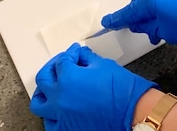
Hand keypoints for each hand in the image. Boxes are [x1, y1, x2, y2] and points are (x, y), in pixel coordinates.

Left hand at [30, 43, 156, 130]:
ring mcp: (61, 117)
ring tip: (52, 90)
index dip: (70, 54)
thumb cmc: (125, 92)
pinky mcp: (67, 130)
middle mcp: (60, 98)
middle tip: (60, 66)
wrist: (137, 114)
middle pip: (43, 79)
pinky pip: (51, 125)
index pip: (62, 61)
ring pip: (39, 105)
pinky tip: (58, 111)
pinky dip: (52, 117)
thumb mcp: (105, 66)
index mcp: (68, 78)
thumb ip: (87, 59)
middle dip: (51, 68)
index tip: (75, 53)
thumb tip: (80, 56)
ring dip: (44, 94)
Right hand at [101, 0, 176, 43]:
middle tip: (146, 29)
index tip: (109, 22)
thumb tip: (141, 24)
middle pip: (139, 2)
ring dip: (153, 6)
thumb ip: (148, 26)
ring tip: (164, 21)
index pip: (128, 12)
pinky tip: (172, 9)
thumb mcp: (166, 31)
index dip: (117, 19)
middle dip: (141, 15)